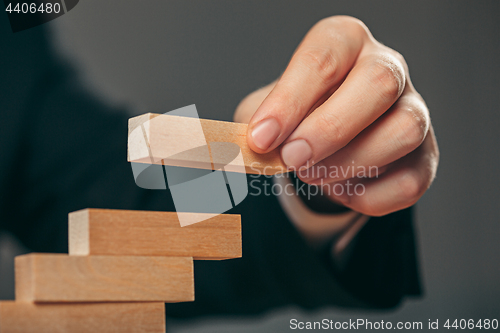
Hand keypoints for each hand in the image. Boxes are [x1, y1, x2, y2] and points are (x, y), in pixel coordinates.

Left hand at [234, 16, 438, 216]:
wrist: (332, 136)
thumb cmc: (298, 116)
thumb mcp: (268, 111)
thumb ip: (254, 125)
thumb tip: (238, 151)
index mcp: (345, 43)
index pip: (323, 59)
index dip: (289, 101)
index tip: (261, 139)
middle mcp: (388, 68)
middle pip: (378, 83)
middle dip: (330, 129)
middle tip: (293, 159)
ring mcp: (415, 111)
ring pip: (403, 131)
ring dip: (350, 162)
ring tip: (313, 175)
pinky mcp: (426, 157)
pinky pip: (409, 182)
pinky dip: (368, 197)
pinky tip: (341, 189)